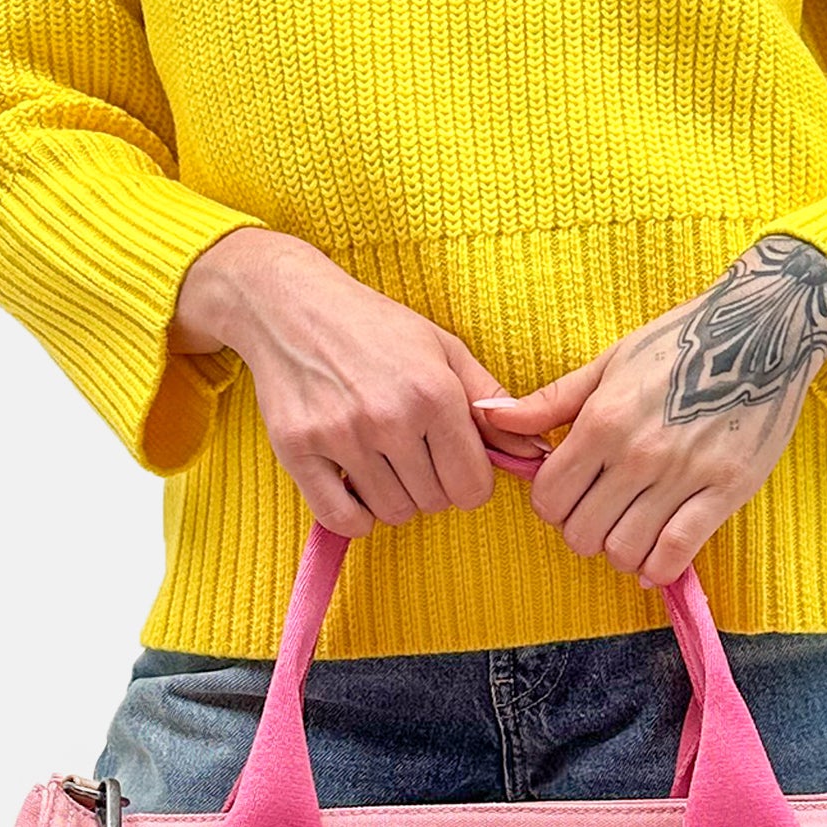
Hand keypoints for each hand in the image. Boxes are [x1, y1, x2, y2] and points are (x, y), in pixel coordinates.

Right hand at [173, 226, 541, 536]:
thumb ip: (490, 400)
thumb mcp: (443, 349)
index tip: (454, 465)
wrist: (290, 307)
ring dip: (393, 498)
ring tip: (382, 462)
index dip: (469, 483)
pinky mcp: (298, 450)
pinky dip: (355, 517)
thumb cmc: (373, 327)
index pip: (473, 486)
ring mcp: (341, 436)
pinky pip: (341, 519)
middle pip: (434, 502)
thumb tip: (536, 449)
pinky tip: (356, 489)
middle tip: (413, 456)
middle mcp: (390, 418)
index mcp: (434, 394)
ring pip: (391, 513)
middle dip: (432, 487)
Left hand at [477, 236, 826, 586]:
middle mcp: (637, 453)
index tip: (567, 498)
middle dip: (581, 532)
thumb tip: (491, 419)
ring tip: (628, 534)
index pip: (549, 496)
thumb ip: (550, 401)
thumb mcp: (608, 362)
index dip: (551, 506)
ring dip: (619, 552)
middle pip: (582, 532)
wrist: (762, 327)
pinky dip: (658, 569)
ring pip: (624, 550)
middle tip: (598, 517)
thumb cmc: (678, 342)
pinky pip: (677, 553)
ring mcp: (683, 475)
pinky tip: (654, 561)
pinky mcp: (726, 491)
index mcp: (602, 421)